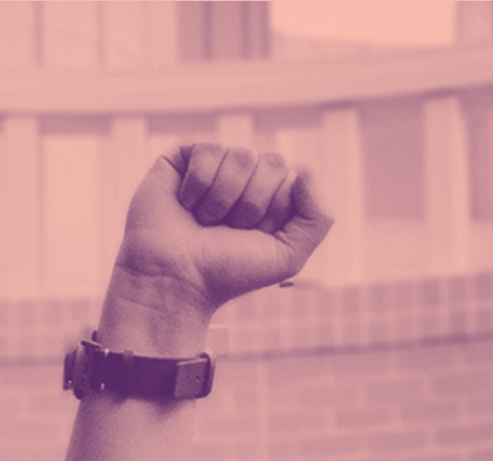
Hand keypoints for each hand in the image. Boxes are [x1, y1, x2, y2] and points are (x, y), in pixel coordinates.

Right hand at [104, 144, 331, 346]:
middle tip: (228, 230)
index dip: (274, 211)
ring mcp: (216, 167)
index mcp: (273, 201)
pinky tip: (186, 204)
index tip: (253, 237)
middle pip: (270, 162)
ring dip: (223, 199)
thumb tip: (305, 169)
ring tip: (204, 221)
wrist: (176, 278)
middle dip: (251, 204)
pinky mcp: (185, 158)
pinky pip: (207, 149)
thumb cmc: (228, 272)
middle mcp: (247, 181)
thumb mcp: (287, 256)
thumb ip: (317, 218)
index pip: (292, 179)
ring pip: (240, 156)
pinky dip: (198, 185)